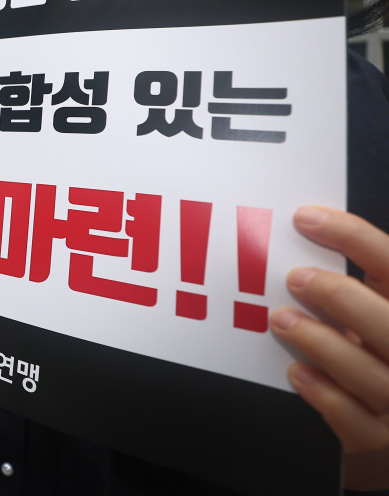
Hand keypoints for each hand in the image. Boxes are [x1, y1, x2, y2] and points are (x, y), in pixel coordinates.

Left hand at [271, 206, 388, 453]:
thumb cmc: (383, 363)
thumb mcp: (381, 317)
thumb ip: (364, 291)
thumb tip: (306, 239)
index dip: (355, 237)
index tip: (307, 218)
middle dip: (341, 296)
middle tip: (296, 278)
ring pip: (371, 374)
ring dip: (321, 342)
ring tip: (283, 319)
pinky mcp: (382, 444)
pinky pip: (352, 419)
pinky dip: (322, 392)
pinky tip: (297, 372)